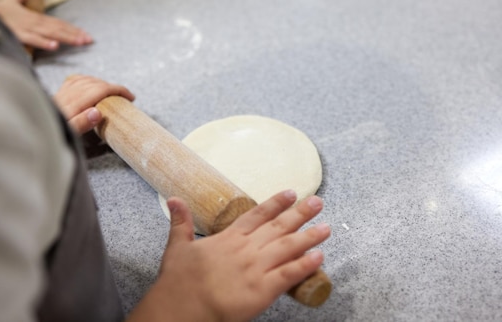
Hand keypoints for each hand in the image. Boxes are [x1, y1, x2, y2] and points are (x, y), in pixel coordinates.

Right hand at [0, 0, 91, 50]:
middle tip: (90, 40)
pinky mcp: (20, 35)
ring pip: (52, 34)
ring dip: (67, 38)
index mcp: (37, 17)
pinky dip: (45, 43)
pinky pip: (34, 40)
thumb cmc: (0, 10)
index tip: (86, 33)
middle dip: (75, 34)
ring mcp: (29, 29)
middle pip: (60, 29)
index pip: (59, 23)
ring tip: (80, 42)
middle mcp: (36, 22)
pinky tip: (55, 46)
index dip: (73, 28)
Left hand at [54, 75, 134, 134]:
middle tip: (125, 97)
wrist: (30, 133)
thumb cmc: (50, 135)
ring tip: (112, 92)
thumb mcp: (68, 134)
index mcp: (73, 105)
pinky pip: (74, 80)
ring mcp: (61, 93)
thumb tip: (98, 111)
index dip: (118, 90)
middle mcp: (67, 95)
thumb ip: (82, 123)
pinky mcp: (57, 94)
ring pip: (85, 80)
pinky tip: (90, 85)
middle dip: (113, 87)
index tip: (130, 97)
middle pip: (95, 83)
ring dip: (101, 83)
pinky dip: (86, 80)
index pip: (100, 89)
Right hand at [129, 191, 329, 321]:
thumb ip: (181, 222)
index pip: (257, 215)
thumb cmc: (177, 281)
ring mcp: (256, 268)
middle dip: (300, 213)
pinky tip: (319, 257)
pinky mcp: (262, 290)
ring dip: (309, 236)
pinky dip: (305, 265)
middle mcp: (246, 249)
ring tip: (326, 227)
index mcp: (228, 238)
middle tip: (318, 202)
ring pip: (288, 247)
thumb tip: (174, 198)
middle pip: (278, 227)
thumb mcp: (177, 246)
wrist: (180, 310)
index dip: (276, 203)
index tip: (291, 192)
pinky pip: (289, 274)